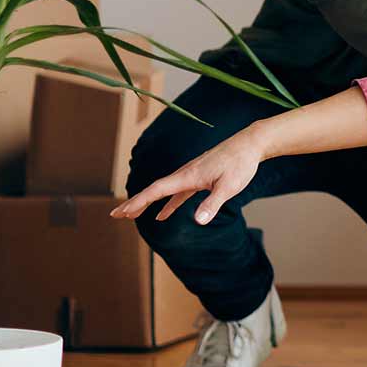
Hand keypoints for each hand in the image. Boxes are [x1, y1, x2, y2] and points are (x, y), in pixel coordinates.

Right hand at [111, 128, 266, 224]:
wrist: (250, 144)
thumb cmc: (240, 163)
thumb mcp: (229, 186)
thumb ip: (212, 203)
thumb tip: (198, 221)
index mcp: (188, 176)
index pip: (156, 191)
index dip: (138, 202)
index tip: (122, 212)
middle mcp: (185, 174)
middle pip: (154, 190)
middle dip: (134, 203)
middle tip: (115, 215)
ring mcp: (191, 175)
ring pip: (164, 192)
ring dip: (147, 203)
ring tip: (131, 215)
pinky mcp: (200, 177)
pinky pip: (178, 193)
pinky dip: (168, 204)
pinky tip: (163, 215)